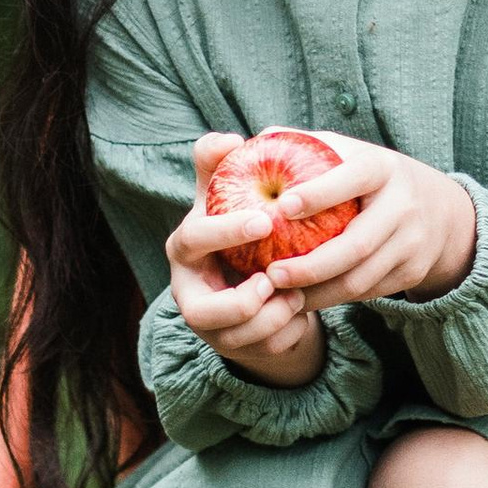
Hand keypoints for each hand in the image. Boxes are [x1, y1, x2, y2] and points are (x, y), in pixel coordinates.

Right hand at [166, 151, 328, 384]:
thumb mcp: (224, 191)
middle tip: (273, 282)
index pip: (194, 240)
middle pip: (201, 312)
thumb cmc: (235, 221)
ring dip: (272, 319)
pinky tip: (303, 311)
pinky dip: (288, 331)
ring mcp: (210, 326)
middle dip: (240, 303)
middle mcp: (188, 292)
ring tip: (297, 295)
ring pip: (236, 337)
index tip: (265, 220)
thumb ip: (218, 163)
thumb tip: (229, 139)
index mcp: (184, 249)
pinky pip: (264, 348)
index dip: (225, 231)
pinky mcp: (235, 347)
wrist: (247, 271)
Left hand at [254, 132, 478, 308]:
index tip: (281, 206)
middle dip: (311, 265)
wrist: (438, 209)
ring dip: (317, 293)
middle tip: (271, 274)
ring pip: (360, 279)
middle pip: (357, 245)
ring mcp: (411, 243)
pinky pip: (367, 293)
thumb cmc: (370, 176)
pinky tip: (303, 299)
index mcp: (382, 168)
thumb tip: (253, 141)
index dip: (319, 193)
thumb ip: (305, 145)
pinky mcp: (411, 272)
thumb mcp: (349, 152)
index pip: (353, 178)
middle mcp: (403, 205)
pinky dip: (331, 299)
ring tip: (280, 294)